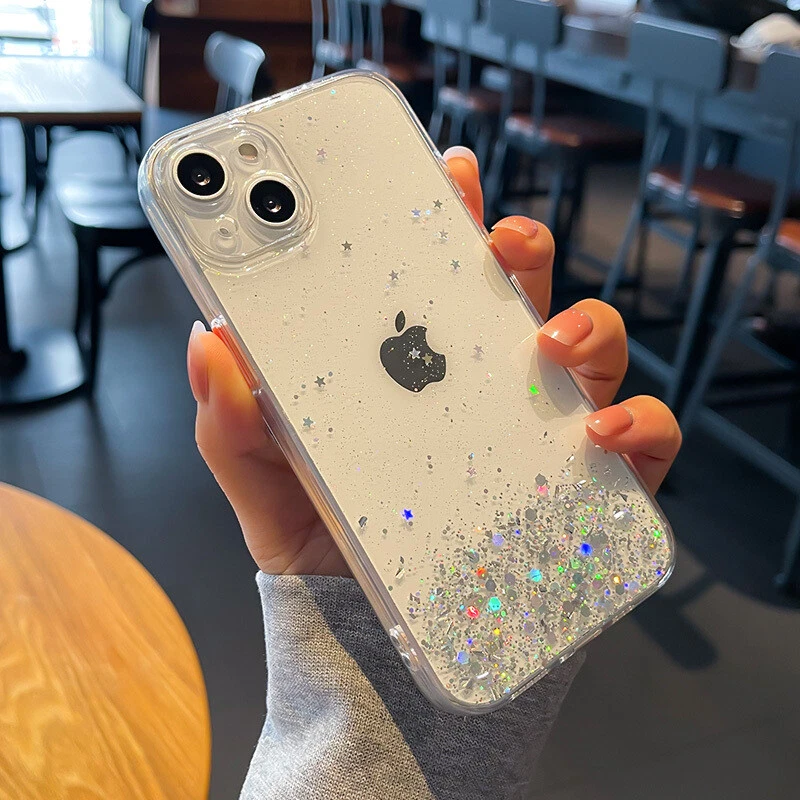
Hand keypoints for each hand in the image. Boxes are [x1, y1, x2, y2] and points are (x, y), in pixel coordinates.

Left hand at [187, 146, 680, 577]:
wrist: (370, 641)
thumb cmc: (327, 548)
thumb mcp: (267, 484)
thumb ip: (234, 424)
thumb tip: (212, 345)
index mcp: (414, 368)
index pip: (438, 276)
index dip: (449, 217)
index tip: (445, 175)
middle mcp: (486, 387)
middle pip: (521, 292)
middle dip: (520, 246)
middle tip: (496, 240)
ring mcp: (543, 431)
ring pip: (592, 348)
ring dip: (586, 325)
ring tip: (550, 341)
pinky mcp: (589, 487)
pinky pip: (640, 441)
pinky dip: (637, 425)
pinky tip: (600, 433)